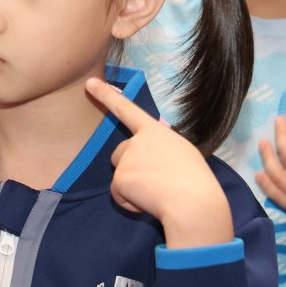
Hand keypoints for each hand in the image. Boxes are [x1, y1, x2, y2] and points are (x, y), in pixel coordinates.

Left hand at [86, 77, 233, 245]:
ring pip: (120, 175)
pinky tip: (150, 202)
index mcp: (156, 132)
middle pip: (120, 153)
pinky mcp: (120, 179)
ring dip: (133, 186)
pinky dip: (131, 203)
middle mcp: (137, 141)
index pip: (127, 110)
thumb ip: (159, 149)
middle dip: (131, 168)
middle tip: (159, 181)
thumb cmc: (195, 182)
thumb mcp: (181, 153)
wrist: (194, 203)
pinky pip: (119, 195)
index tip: (90, 82)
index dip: (107, 95)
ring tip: (158, 192)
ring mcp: (127, 158)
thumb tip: (148, 161)